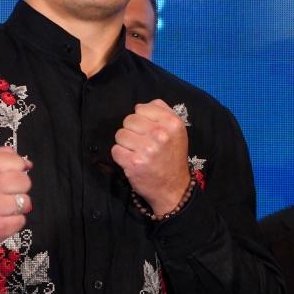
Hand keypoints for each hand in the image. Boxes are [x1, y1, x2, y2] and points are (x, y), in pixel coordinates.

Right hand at [0, 146, 31, 253]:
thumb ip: (0, 157)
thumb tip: (27, 162)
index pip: (18, 162)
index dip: (16, 171)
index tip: (7, 178)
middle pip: (25, 182)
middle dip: (18, 189)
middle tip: (3, 195)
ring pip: (25, 202)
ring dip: (16, 208)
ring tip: (0, 209)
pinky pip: (21, 221)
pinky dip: (13, 222)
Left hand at [111, 99, 190, 213]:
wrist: (173, 188)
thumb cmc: (172, 157)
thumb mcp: (177, 131)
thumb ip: (162, 112)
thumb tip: (140, 106)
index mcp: (172, 123)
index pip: (141, 108)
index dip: (141, 119)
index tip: (147, 131)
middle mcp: (160, 134)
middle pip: (128, 120)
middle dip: (132, 131)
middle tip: (142, 144)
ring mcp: (147, 149)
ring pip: (120, 134)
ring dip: (125, 144)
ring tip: (137, 152)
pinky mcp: (134, 163)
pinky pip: (115, 150)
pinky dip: (121, 156)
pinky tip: (132, 161)